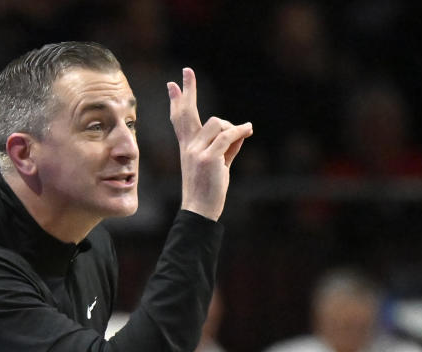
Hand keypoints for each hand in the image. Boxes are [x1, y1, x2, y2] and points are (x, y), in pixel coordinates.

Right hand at [168, 68, 251, 219]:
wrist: (200, 210)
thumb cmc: (209, 191)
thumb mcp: (219, 165)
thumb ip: (228, 147)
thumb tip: (241, 130)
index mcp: (188, 148)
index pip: (180, 120)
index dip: (177, 102)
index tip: (172, 85)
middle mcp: (189, 147)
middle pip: (187, 113)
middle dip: (188, 90)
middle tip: (186, 71)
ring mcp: (197, 152)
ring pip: (218, 123)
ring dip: (232, 129)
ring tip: (242, 135)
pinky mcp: (209, 158)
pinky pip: (228, 136)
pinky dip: (240, 131)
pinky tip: (248, 130)